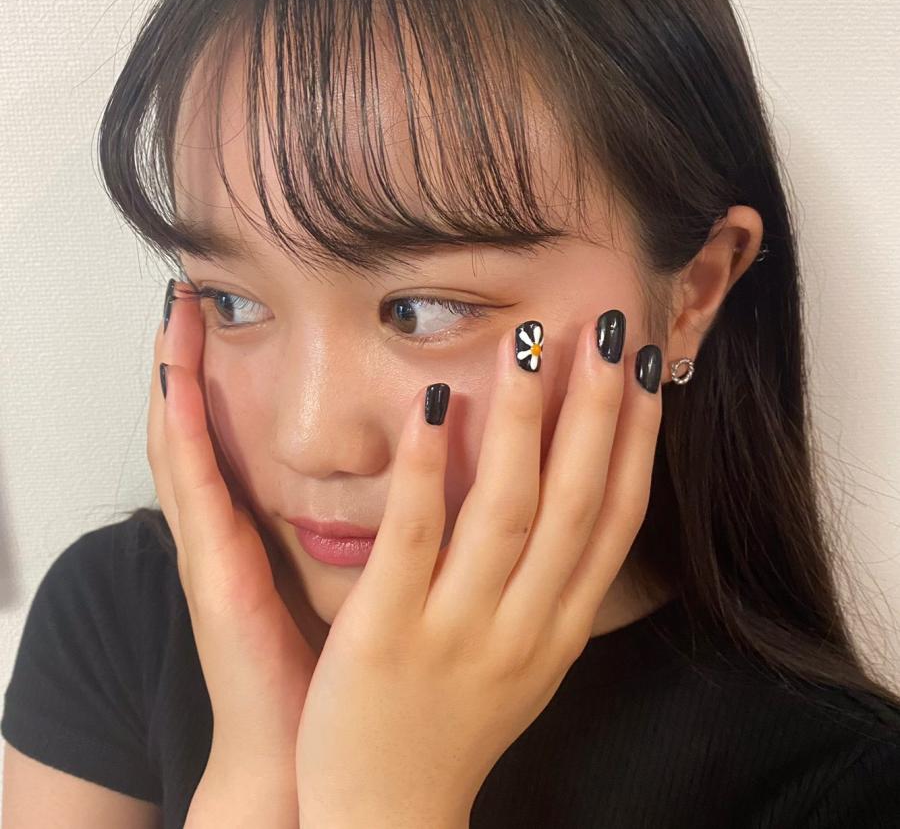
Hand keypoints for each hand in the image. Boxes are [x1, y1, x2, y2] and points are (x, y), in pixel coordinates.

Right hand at [149, 279, 317, 796]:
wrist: (302, 748)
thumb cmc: (334, 659)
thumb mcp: (347, 572)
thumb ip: (367, 519)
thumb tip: (423, 462)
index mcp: (258, 526)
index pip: (229, 433)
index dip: (219, 374)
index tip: (228, 313)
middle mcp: (226, 529)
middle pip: (195, 426)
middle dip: (185, 359)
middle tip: (186, 292)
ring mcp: (210, 549)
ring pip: (181, 445)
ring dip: (171, 377)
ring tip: (172, 313)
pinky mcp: (212, 572)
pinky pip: (191, 488)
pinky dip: (180, 431)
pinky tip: (177, 382)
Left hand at [294, 316, 662, 827]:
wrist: (385, 814)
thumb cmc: (455, 722)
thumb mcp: (524, 656)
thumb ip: (548, 582)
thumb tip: (568, 494)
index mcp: (561, 626)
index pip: (617, 520)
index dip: (638, 441)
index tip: (646, 373)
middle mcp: (525, 624)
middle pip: (578, 502)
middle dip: (598, 411)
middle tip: (608, 332)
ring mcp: (458, 629)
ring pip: (508, 510)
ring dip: (524, 422)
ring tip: (530, 347)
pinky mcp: (386, 632)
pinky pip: (415, 537)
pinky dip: (428, 467)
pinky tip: (434, 404)